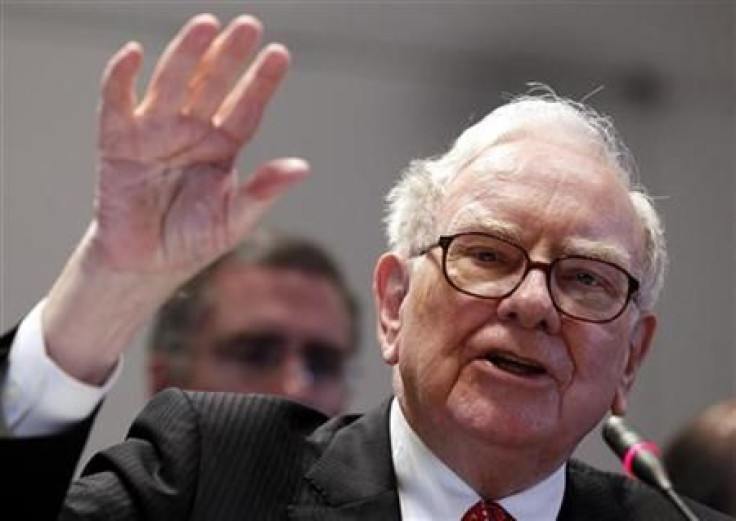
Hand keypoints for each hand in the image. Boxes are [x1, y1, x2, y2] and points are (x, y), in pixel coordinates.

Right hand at [93, 13, 307, 276]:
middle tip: (249, 25)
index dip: (261, 83)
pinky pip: (117, 103)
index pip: (246, 108)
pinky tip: (133, 53)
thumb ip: (262, 192)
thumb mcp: (234, 220)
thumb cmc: (193, 240)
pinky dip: (121, 78)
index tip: (280, 54)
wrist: (145, 264)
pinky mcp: (117, 141)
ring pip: (172, 83)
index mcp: (222, 147)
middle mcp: (191, 130)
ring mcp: (155, 131)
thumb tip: (302, 168)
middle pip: (212, 85)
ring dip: (187, 54)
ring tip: (207, 25)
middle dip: (229, 57)